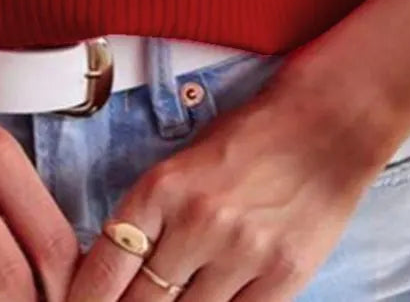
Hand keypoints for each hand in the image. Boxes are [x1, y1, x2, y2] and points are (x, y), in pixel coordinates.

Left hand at [62, 79, 385, 301]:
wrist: (324, 126)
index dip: (86, 299)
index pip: (105, 266)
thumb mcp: (183, 163)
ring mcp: (241, 254)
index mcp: (162, 187)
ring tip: (171, 299)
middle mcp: (197, 223)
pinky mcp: (282, 278)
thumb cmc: (249, 139)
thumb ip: (152, 215)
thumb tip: (119, 270)